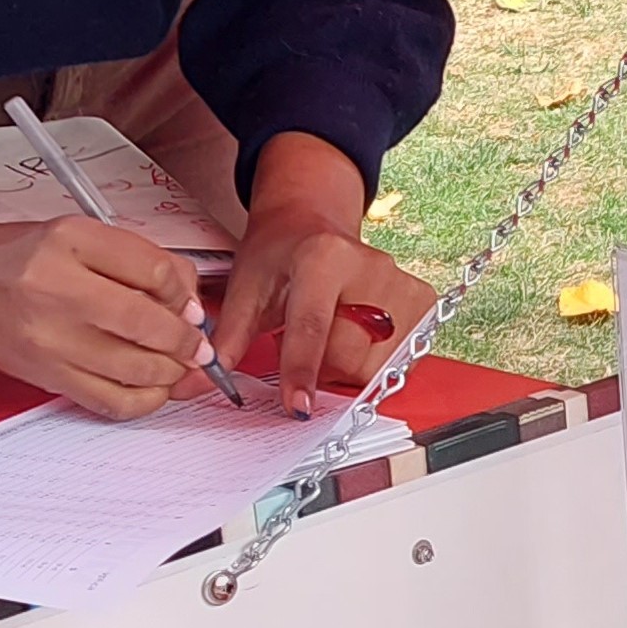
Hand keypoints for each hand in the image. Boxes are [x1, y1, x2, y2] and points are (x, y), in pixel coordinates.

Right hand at [0, 202, 214, 420]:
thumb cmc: (16, 256)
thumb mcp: (79, 234)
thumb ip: (138, 259)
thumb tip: (187, 300)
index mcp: (69, 244)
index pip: (152, 270)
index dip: (185, 292)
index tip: (190, 304)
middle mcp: (56, 292)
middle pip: (147, 325)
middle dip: (187, 340)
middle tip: (197, 343)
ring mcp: (49, 341)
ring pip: (135, 369)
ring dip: (173, 372)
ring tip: (180, 364)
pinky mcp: (45, 376)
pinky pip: (108, 401)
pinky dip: (143, 400)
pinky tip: (153, 388)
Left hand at [214, 134, 434, 416]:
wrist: (311, 220)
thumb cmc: (278, 254)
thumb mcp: (245, 288)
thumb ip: (228, 339)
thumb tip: (206, 382)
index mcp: (323, 257)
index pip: (314, 326)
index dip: (303, 372)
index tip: (297, 407)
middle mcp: (370, 266)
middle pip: (350, 353)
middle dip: (323, 369)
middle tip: (303, 349)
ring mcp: (401, 282)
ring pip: (379, 362)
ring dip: (350, 368)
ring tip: (332, 340)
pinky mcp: (421, 298)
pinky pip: (401, 355)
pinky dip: (378, 361)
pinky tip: (360, 340)